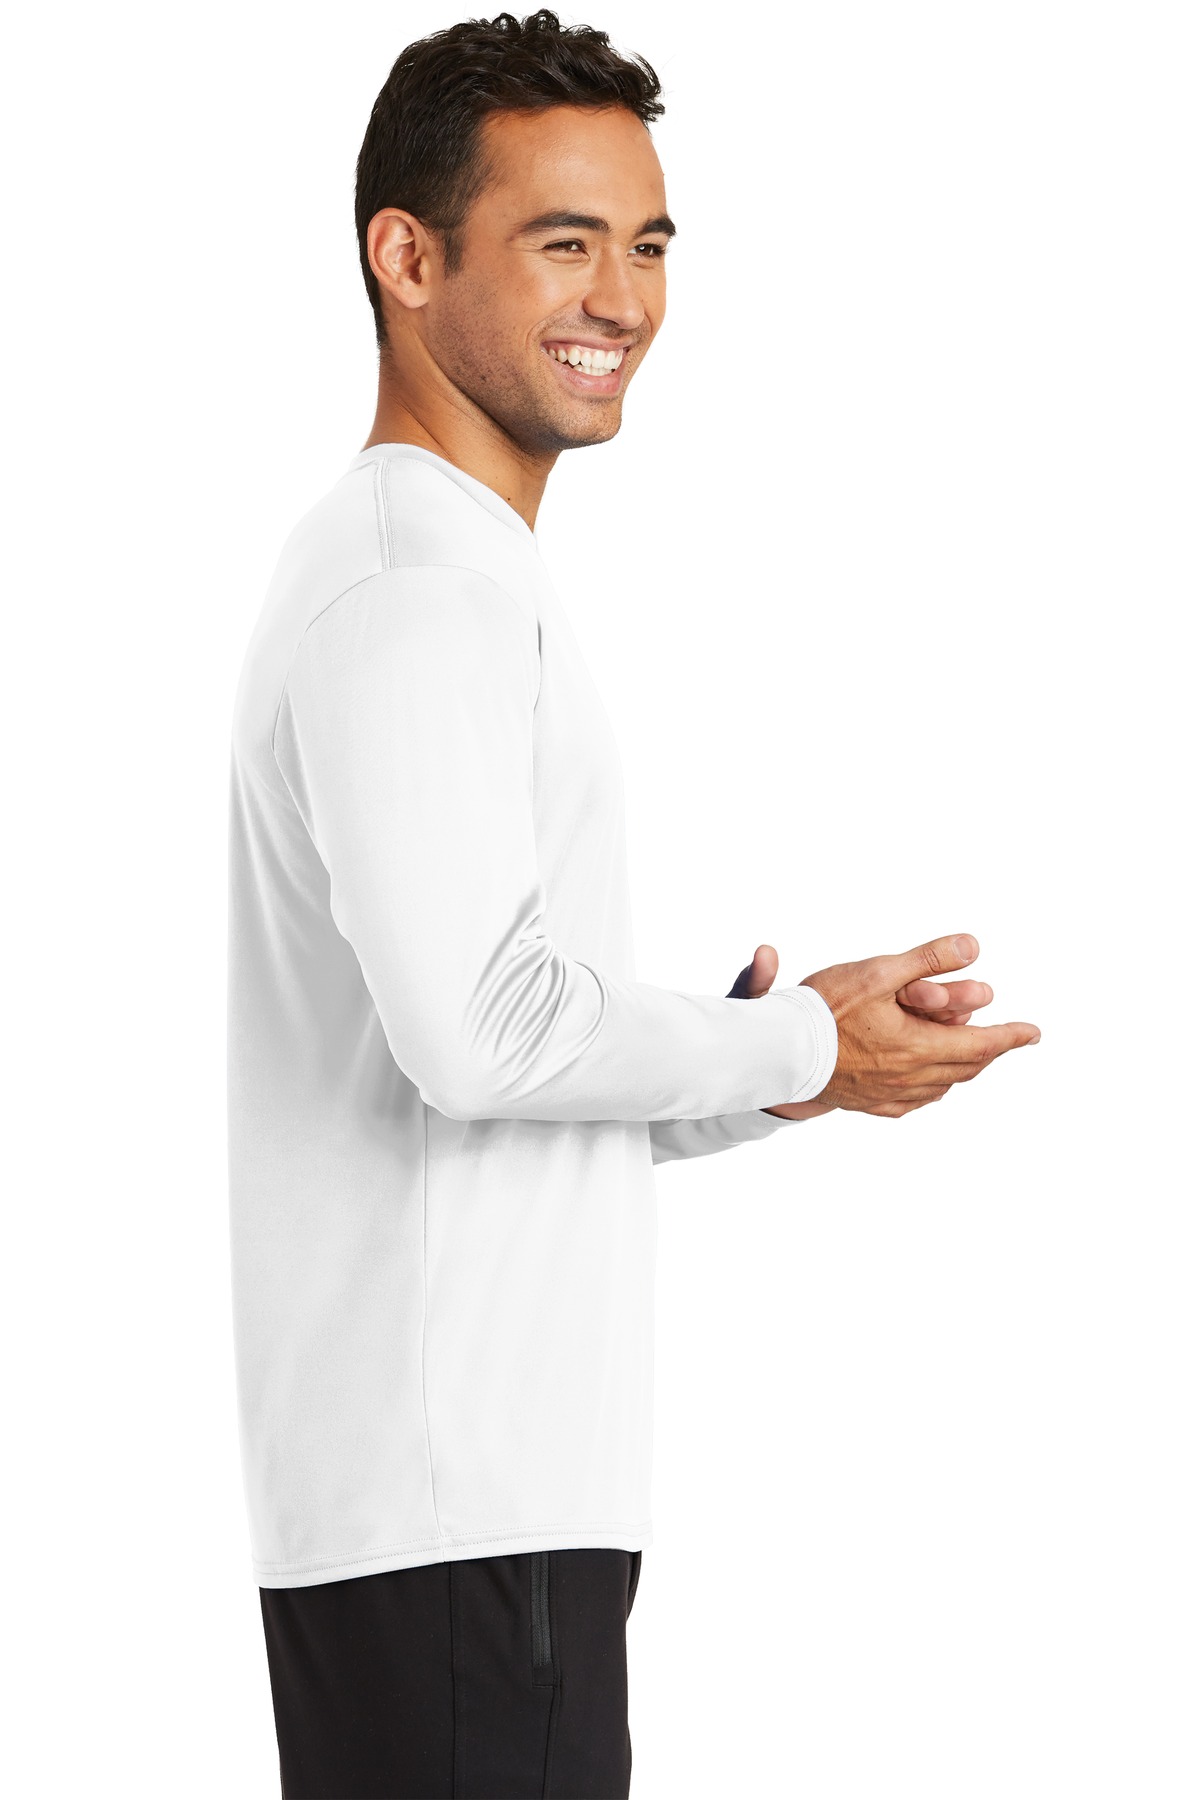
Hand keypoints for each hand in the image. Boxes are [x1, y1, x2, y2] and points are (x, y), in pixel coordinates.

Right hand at [728, 935, 1038, 1119]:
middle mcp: (911, 1077)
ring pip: (942, 1086)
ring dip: (961, 1068)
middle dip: (988, 1051)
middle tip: (1003, 1039)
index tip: (1033, 1033)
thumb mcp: (879, 972)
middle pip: (965, 1067)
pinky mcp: (870, 1104)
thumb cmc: (825, 1009)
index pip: (982, 1043)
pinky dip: (931, 1087)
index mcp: (920, 1046)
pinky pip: (913, 1101)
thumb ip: (928, 958)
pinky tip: (926, 1083)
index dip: (1011, 1037)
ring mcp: (890, 1095)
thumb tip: (973, 946)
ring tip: (968, 1054)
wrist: (779, 1053)